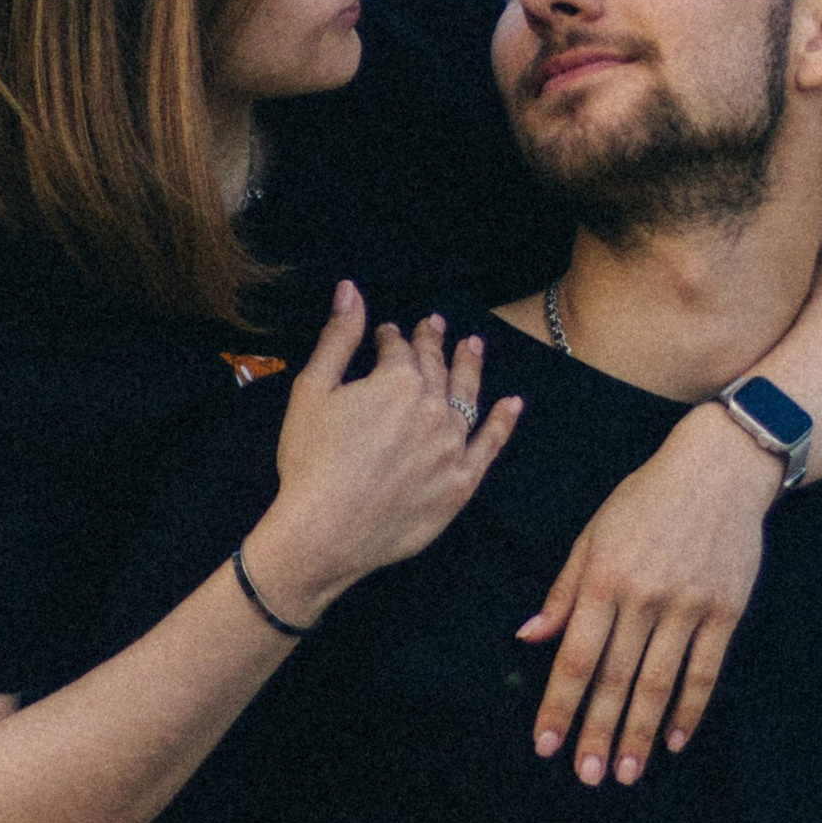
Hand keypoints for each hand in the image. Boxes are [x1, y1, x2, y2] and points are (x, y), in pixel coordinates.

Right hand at [256, 291, 522, 618]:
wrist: (324, 532)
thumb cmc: (310, 461)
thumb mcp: (313, 389)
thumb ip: (338, 337)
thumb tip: (351, 290)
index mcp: (398, 380)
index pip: (399, 348)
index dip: (390, 338)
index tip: (386, 334)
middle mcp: (434, 408)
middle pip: (435, 367)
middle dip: (432, 344)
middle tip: (435, 326)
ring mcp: (452, 447)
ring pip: (466, 397)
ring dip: (470, 368)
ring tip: (473, 346)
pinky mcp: (460, 484)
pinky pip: (489, 445)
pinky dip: (502, 422)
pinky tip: (512, 404)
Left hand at [520, 400, 778, 784]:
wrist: (722, 467)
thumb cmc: (648, 497)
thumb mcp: (594, 532)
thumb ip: (564, 588)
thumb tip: (530, 636)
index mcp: (605, 578)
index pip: (577, 656)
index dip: (559, 704)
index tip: (546, 745)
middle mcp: (645, 597)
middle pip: (616, 679)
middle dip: (599, 732)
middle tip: (588, 776)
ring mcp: (689, 606)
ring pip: (659, 683)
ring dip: (641, 733)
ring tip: (628, 772)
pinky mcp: (726, 610)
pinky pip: (706, 670)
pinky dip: (690, 708)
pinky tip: (675, 740)